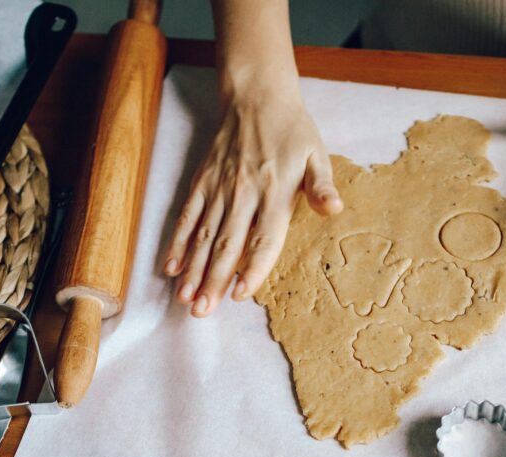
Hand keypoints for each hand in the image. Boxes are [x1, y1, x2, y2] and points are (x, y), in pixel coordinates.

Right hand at [165, 86, 342, 316]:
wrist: (256, 96)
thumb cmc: (293, 131)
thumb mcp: (317, 155)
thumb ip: (322, 186)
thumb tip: (334, 209)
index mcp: (275, 191)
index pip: (264, 237)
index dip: (253, 267)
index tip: (241, 293)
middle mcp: (244, 193)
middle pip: (228, 243)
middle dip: (214, 280)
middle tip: (203, 311)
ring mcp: (220, 188)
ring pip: (204, 235)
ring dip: (194, 269)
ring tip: (186, 299)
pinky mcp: (203, 181)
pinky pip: (188, 215)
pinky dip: (178, 242)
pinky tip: (171, 267)